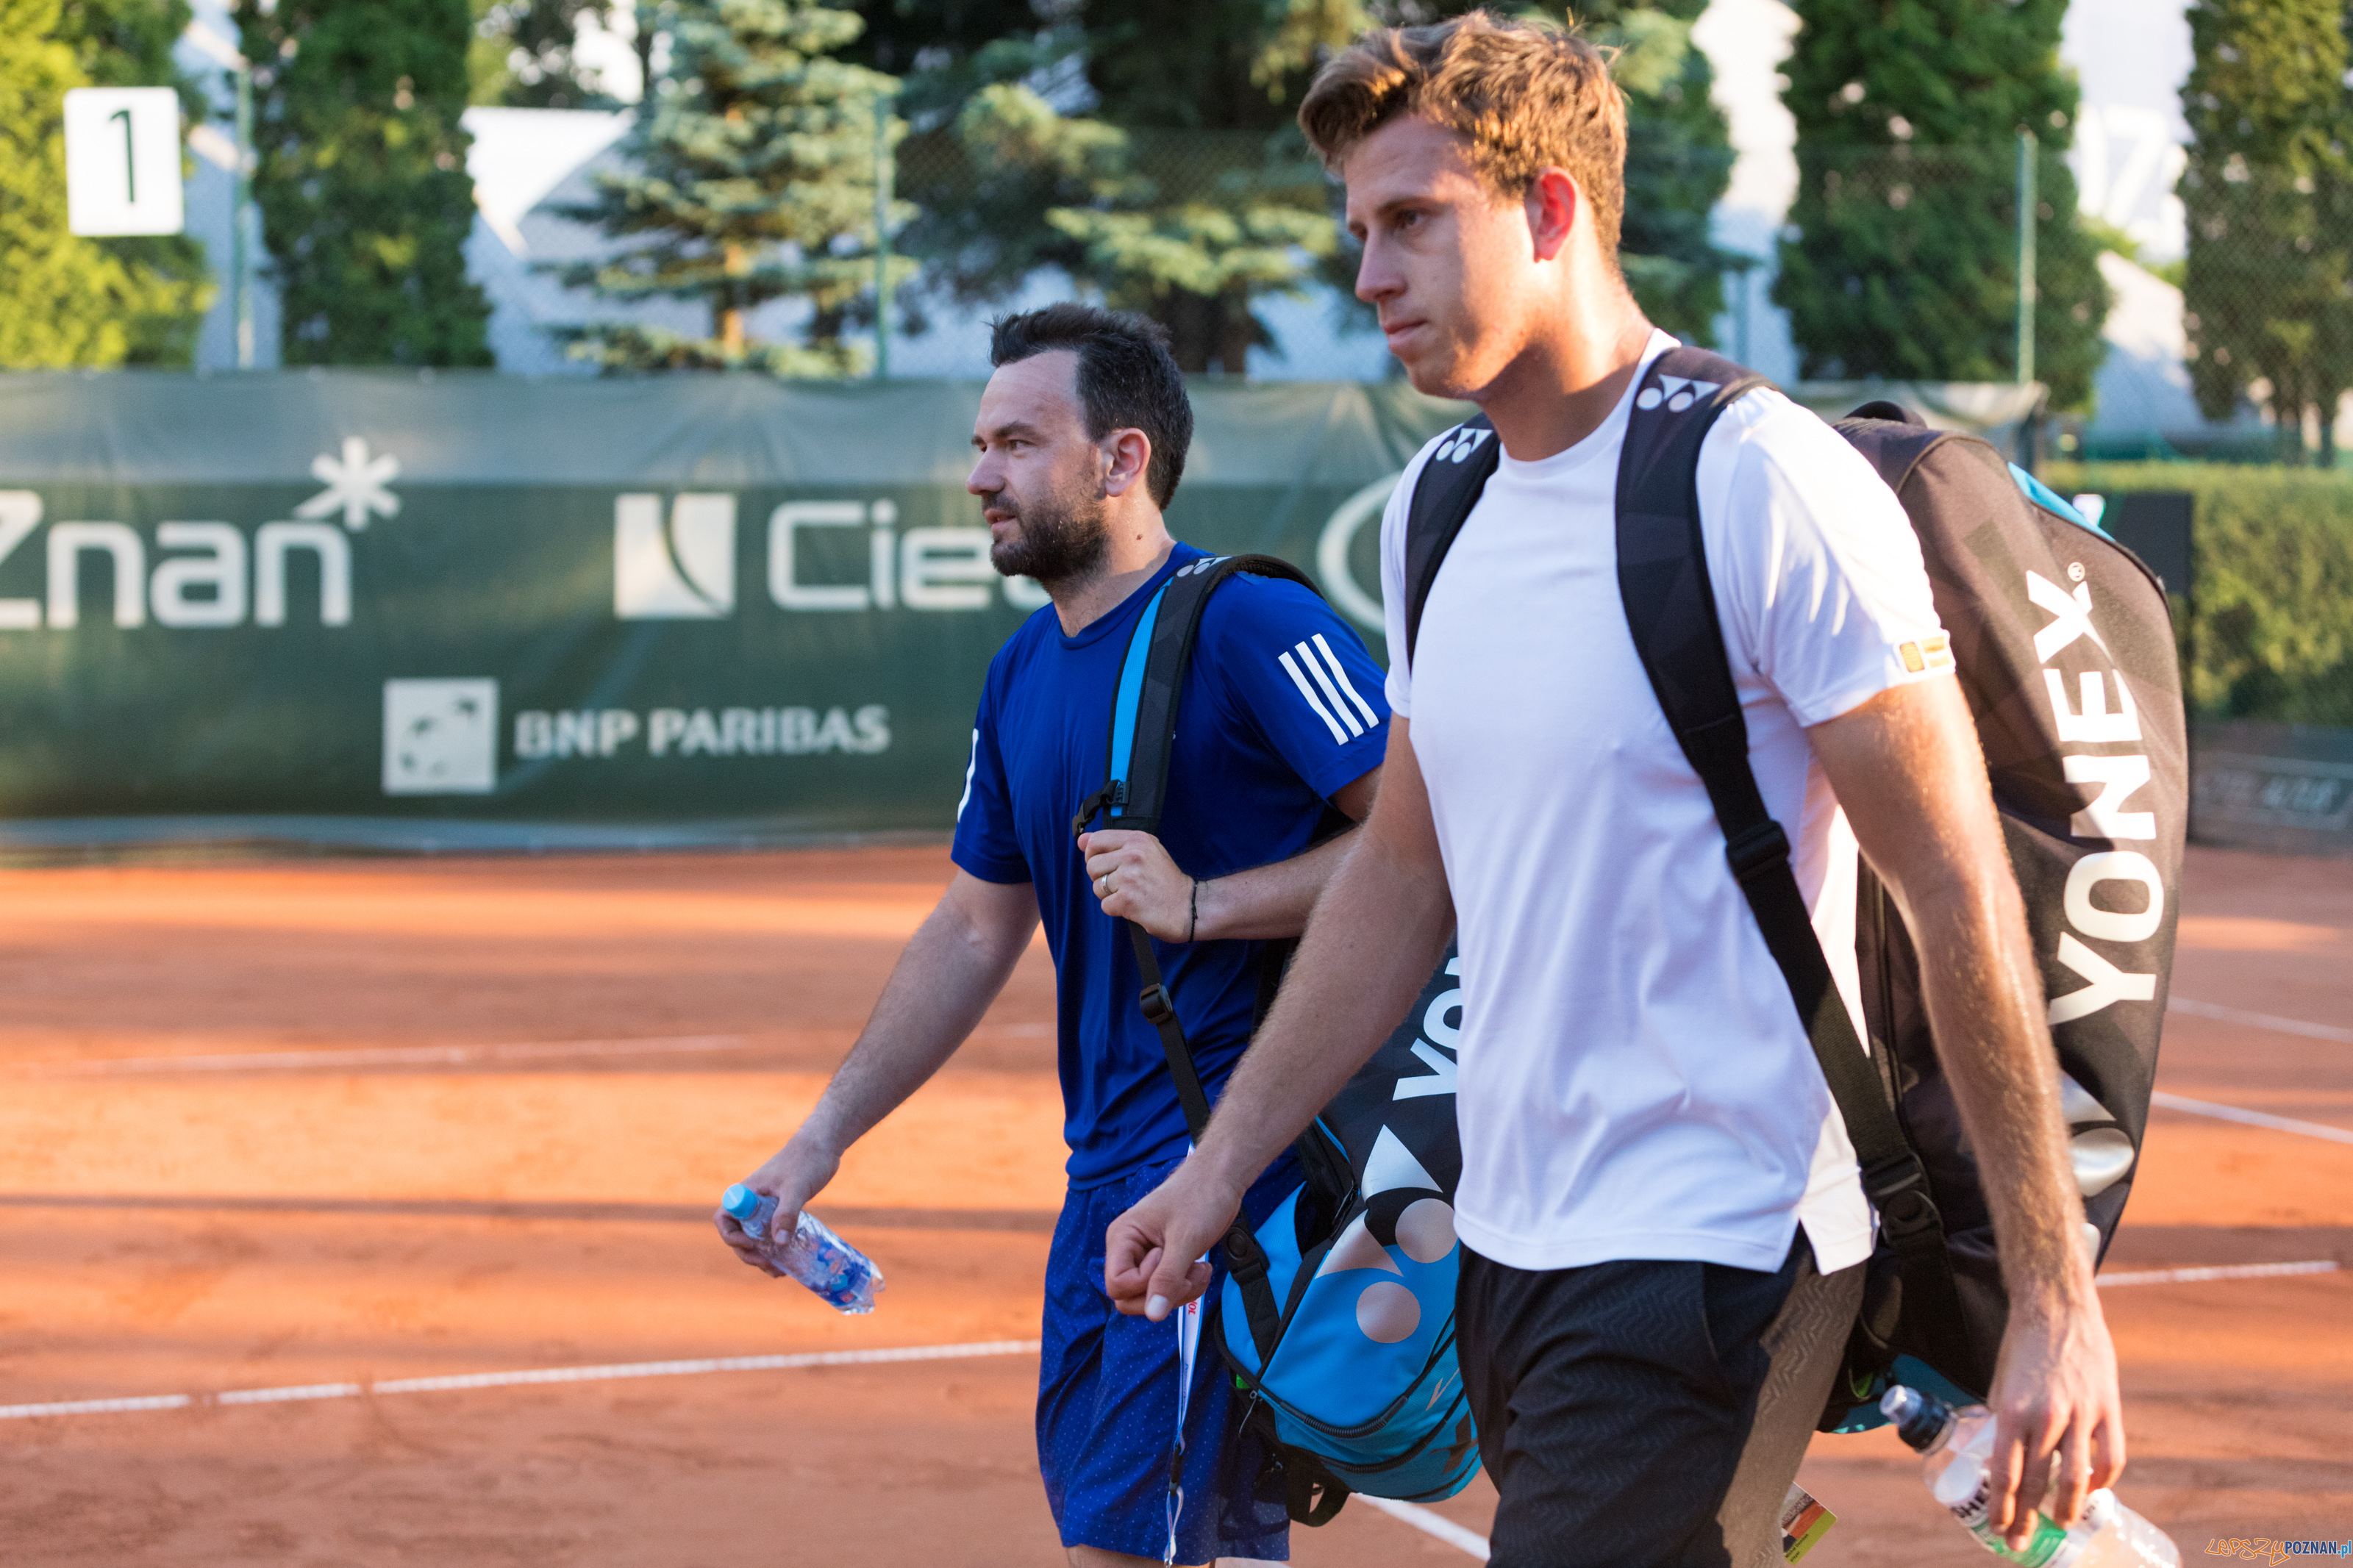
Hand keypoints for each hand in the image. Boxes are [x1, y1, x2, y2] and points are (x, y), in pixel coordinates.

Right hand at [713, 1140, 840, 1277]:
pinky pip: (772, 1234)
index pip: (725, 1219)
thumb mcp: (796, 1189)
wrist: (823, 1147)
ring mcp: (766, 1208)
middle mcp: (753, 1202)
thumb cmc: (806, 1161)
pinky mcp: (781, 1211)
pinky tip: (788, 1263)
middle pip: (739, 1235)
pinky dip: (777, 1249)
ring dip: (763, 1256)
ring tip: (779, 1272)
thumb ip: (787, 1214)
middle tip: (768, 1264)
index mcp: (747, 1193)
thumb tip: (779, 1244)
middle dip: (749, 1254)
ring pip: (756, 1238)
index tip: (751, 1245)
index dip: (731, 1237)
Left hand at [1079, 830, 1196, 941]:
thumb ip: (1113, 843)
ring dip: (1109, 895)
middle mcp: (1133, 855)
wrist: (1189, 906)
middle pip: (1092, 865)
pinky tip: (1133, 906)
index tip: (1105, 864)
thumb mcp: (1146, 851)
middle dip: (1101, 877)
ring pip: (1096, 887)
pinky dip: (1116, 909)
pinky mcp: (1128, 900)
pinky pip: (1105, 905)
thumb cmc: (1166, 880)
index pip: (1096, 840)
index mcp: (1137, 840)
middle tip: (1122, 883)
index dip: (1093, 854)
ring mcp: (1130, 878)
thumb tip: (1081, 840)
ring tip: (1130, 894)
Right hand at [1105, 1155, 1245, 1318]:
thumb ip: (1167, 1278)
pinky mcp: (1162, 1263)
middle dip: (1163, 1293)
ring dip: (1179, 1292)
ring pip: (1150, 1299)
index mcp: (1122, 1237)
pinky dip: (1185, 1288)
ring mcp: (1144, 1258)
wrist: (1220, 1180)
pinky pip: (1165, 1292)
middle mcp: (1127, 1250)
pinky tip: (1200, 1268)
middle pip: (1129, 1298)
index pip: (1117, 1285)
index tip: (1166, 1256)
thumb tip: (1153, 1315)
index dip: (1145, 1283)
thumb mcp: (1185, 1240)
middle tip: (1188, 1272)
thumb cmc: (1201, 1198)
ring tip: (1199, 1269)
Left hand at [1982, 1289, 2125, 1546]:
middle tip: (2021, 1541)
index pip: (2006, 1473)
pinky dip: (2101, 1481)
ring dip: (2066, 1509)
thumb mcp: (1999, 1384)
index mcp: (2010, 1410)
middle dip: (2028, 1519)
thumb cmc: (2022, 1347)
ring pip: (2076, 1477)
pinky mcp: (2108, 1408)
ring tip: (2060, 1524)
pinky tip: (2091, 1491)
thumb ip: (2003, 1422)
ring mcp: (2080, 1414)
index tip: (1999, 1529)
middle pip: (2038, 1483)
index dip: (2003, 1507)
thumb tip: (2003, 1461)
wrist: (2056, 1307)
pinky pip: (2110, 1458)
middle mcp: (2044, 1416)